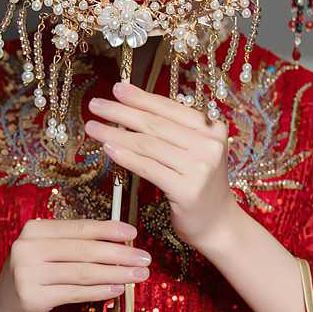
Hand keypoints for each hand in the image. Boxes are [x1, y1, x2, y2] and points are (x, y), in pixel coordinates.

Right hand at [0, 216, 150, 311]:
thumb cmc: (31, 276)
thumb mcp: (45, 252)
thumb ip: (74, 244)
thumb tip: (120, 242)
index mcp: (34, 230)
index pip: (79, 228)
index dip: (108, 230)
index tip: (133, 234)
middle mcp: (28, 248)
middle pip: (84, 251)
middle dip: (119, 254)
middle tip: (144, 259)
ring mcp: (27, 274)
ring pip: (83, 273)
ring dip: (116, 274)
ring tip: (138, 275)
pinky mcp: (32, 298)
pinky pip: (75, 293)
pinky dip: (100, 291)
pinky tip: (118, 290)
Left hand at [84, 79, 241, 254]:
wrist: (218, 223)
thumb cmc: (199, 184)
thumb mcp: (194, 151)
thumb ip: (172, 131)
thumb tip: (132, 108)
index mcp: (212, 129)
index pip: (169, 108)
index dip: (140, 97)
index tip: (117, 88)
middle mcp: (209, 145)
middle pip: (156, 124)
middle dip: (121, 112)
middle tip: (96, 104)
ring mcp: (200, 168)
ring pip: (148, 145)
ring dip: (116, 134)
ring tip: (93, 127)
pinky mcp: (187, 190)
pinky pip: (148, 168)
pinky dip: (126, 157)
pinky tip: (108, 149)